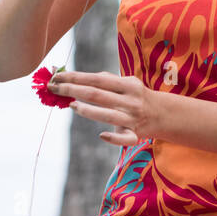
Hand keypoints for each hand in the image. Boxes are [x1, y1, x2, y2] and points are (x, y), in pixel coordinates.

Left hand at [49, 70, 168, 146]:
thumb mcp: (127, 82)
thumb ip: (105, 79)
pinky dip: (112, 138)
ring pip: (106, 114)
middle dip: (72, 90)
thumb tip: (75, 76)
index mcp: (127, 85)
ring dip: (86, 110)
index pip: (97, 79)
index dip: (76, 77)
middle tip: (53, 88)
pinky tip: (101, 134)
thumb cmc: (136, 96)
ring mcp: (132, 118)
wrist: (163, 114)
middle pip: (97, 94)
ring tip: (70, 105)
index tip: (57, 75)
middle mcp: (129, 101)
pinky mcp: (135, 135)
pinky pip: (124, 139)